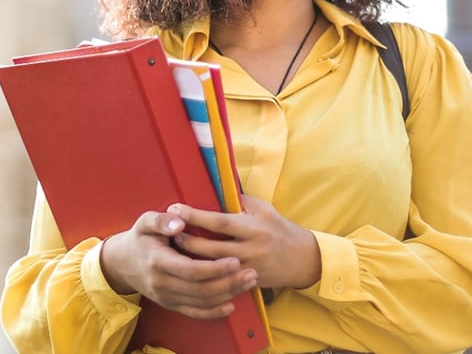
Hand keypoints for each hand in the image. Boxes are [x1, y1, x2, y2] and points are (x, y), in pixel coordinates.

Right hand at [99, 210, 258, 318]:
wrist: (122, 263)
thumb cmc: (140, 238)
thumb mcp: (145, 222)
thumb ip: (162, 220)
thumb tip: (179, 221)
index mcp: (158, 261)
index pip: (191, 270)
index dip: (215, 268)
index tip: (235, 260)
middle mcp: (161, 283)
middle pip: (200, 289)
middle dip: (228, 282)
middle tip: (251, 272)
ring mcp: (166, 297)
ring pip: (201, 302)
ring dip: (227, 294)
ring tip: (248, 283)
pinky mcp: (170, 304)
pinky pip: (194, 313)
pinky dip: (214, 312)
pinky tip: (231, 304)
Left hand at [169, 195, 321, 289]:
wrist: (302, 259)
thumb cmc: (280, 229)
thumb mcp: (264, 209)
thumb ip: (240, 201)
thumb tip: (215, 189)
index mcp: (253, 227)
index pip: (219, 221)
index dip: (195, 216)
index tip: (176, 209)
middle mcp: (251, 248)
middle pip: (211, 248)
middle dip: (187, 240)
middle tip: (168, 232)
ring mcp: (248, 268)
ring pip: (213, 267)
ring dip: (191, 259)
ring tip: (174, 250)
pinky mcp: (247, 282)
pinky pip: (221, 280)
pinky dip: (204, 274)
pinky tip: (190, 269)